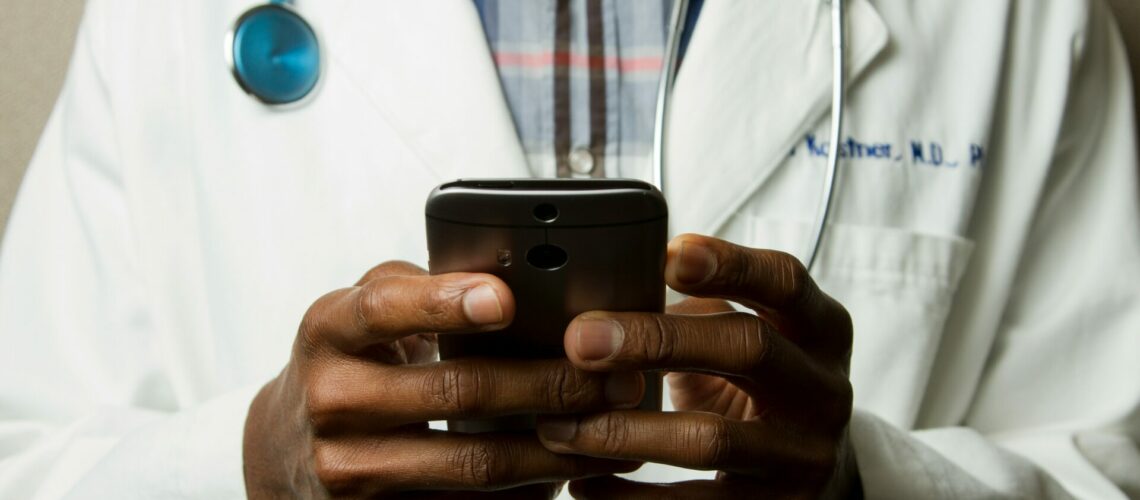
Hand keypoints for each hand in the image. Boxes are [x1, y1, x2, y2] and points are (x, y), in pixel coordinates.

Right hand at [243, 261, 641, 498]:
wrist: (282, 448)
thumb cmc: (346, 362)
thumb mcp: (358, 313)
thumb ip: (417, 289)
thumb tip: (510, 276)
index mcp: (328, 329)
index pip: (385, 307)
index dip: (445, 301)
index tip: (506, 298)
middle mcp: (331, 398)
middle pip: (454, 390)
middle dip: (547, 382)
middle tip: (613, 375)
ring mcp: (347, 467)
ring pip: (472, 462)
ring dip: (553, 447)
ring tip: (610, 427)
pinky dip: (524, 492)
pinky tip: (566, 472)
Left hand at [536, 235, 857, 498]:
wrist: (820, 477)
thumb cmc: (762, 389)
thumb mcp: (751, 339)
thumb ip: (700, 311)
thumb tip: (607, 289)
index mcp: (820, 331)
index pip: (785, 282)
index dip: (730, 264)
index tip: (667, 255)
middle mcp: (823, 390)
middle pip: (749, 348)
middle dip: (657, 340)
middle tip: (581, 340)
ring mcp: (804, 455)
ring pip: (712, 438)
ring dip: (625, 430)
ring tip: (560, 426)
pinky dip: (629, 497)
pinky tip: (584, 483)